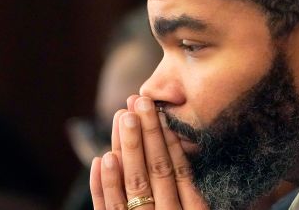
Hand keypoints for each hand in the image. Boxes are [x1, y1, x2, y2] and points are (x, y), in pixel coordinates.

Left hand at [90, 95, 209, 209]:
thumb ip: (196, 196)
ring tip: (123, 117)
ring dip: (127, 148)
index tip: (162, 113)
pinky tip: (102, 158)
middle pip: (156, 171)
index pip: (181, 172)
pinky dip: (104, 185)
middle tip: (140, 102)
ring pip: (134, 184)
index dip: (170, 142)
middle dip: (147, 133)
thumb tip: (184, 152)